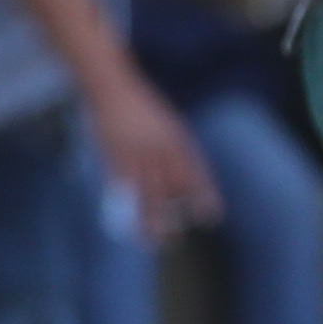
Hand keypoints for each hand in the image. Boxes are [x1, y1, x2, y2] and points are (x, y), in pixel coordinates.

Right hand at [88, 69, 220, 237]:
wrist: (111, 84)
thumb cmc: (140, 104)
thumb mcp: (167, 121)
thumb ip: (175, 147)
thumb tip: (183, 175)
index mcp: (176, 137)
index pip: (195, 171)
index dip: (203, 194)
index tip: (211, 216)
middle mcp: (159, 146)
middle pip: (172, 185)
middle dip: (177, 211)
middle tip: (179, 233)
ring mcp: (136, 151)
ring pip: (146, 190)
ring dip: (151, 217)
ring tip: (154, 239)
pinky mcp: (113, 154)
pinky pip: (121, 185)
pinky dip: (126, 203)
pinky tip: (128, 219)